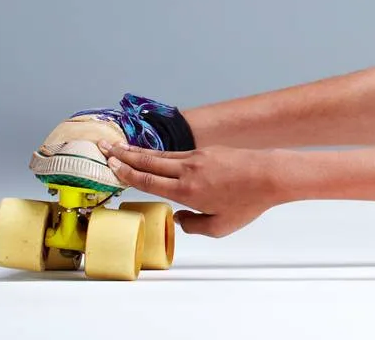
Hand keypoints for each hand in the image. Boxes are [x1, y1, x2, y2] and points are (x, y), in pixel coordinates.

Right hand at [101, 140, 284, 237]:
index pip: (148, 180)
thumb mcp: (218, 227)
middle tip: (102, 148)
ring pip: (162, 155)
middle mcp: (188, 170)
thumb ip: (193, 225)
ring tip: (120, 148)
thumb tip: (179, 218)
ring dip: (139, 152)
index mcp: (186, 190)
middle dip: (123, 155)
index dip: (126, 173)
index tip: (109, 166)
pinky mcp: (209, 151)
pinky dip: (161, 153)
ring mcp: (199, 157)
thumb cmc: (248, 203)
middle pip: (149, 161)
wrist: (272, 175)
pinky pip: (178, 153)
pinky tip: (155, 154)